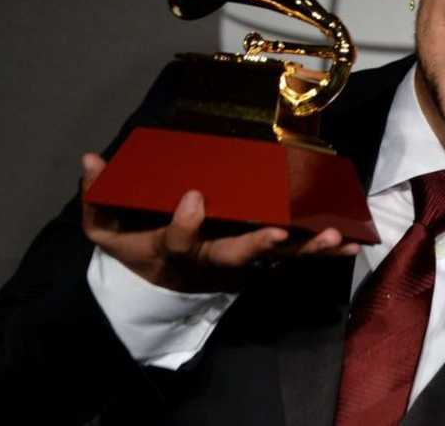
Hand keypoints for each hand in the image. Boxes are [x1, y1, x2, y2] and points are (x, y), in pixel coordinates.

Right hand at [80, 153, 359, 292]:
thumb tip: (91, 159)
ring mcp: (240, 262)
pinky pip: (295, 257)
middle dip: (259, 243)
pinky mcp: (262, 260)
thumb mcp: (105, 228)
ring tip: (337, 238)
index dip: (186, 223)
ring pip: (276, 260)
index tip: (194, 197)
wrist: (156, 286)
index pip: (178, 240)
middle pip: (236, 255)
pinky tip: (354, 242)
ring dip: (307, 249)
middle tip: (281, 230)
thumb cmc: (134, 248)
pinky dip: (324, 251)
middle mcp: (211, 259)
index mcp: (173, 249)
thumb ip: (97, 197)